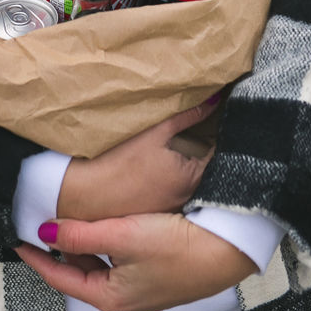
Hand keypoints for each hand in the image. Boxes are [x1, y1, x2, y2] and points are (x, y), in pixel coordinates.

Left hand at [15, 212, 257, 310]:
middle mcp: (125, 301)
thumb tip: (43, 232)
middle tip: (40, 228)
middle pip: (80, 275)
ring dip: (83, 249)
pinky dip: (105, 248)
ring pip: (100, 269)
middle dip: (59, 253)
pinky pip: (119, 264)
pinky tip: (105, 229)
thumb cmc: (177, 246)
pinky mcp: (158, 278)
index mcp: (111, 298)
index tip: (16, 242)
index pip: (61, 279)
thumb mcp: (122, 234)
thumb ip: (80, 234)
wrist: (227, 250)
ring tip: (66, 225)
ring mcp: (143, 292)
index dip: (37, 259)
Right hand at [56, 97, 217, 220]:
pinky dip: (179, 175)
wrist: (85, 195)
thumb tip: (214, 99)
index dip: (224, 133)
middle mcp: (190, 196)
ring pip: (194, 179)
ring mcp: (175, 207)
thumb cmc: (118, 161)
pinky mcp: (159, 210)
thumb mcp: (155, 132)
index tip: (226, 115)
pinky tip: (167, 161)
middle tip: (209, 122)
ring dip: (195, 161)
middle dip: (211, 146)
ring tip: (189, 137)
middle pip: (210, 167)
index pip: (222, 153)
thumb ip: (187, 115)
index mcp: (193, 176)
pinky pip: (178, 189)